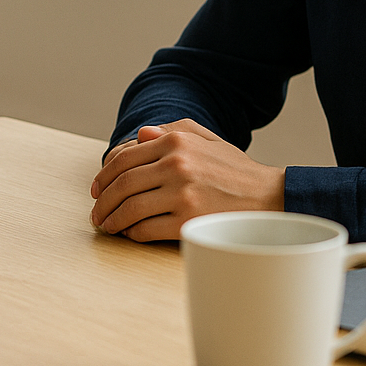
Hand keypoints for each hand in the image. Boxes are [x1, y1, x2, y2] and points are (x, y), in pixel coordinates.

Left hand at [89, 120, 284, 240]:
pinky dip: (132, 233)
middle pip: (122, 184)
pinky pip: (146, 229)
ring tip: (107, 226)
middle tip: (95, 212)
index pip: (125, 158)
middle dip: (102, 200)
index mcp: (176, 142)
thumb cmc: (236, 170)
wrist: (270, 197)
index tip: (96, 189)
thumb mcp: (207, 139)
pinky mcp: (187, 221)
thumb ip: (173, 131)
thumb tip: (139, 134)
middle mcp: (176, 165)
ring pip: (130, 208)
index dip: (103, 176)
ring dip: (112, 219)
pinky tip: (129, 234)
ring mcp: (181, 194)